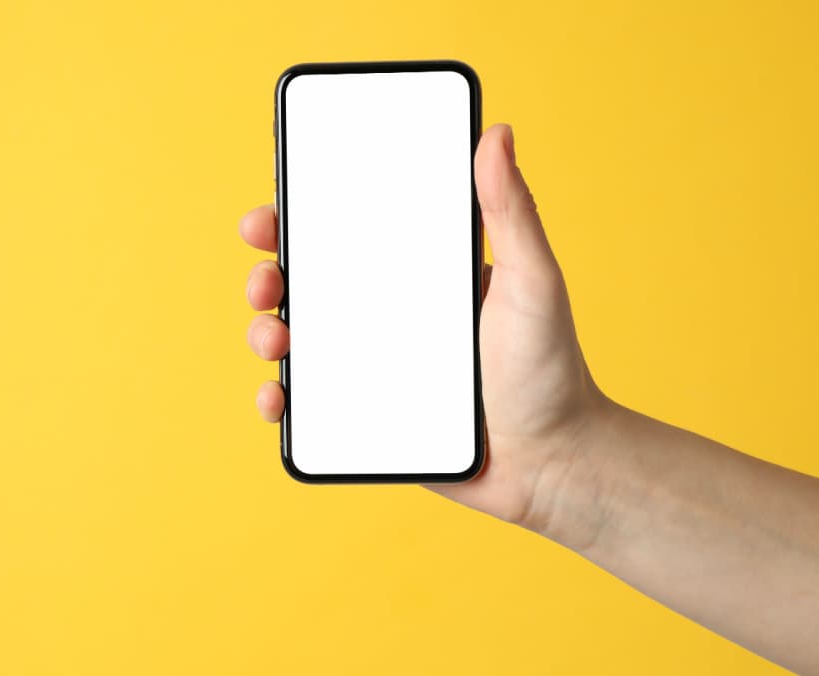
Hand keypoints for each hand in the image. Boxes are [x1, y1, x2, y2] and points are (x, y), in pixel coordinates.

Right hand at [240, 124, 608, 547]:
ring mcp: (373, 366)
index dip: (303, 217)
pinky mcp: (367, 416)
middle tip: (265, 278)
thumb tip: (498, 133)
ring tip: (274, 339)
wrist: (552, 462)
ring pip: (298, 340)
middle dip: (269, 274)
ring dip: (265, 331)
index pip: (350, 233)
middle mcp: (388, 315)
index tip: (275, 211)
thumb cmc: (551, 369)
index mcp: (419, 274)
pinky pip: (310, 404)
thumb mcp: (533, 282)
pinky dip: (280, 398)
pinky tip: (278, 397)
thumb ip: (512, 212)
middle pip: (308, 284)